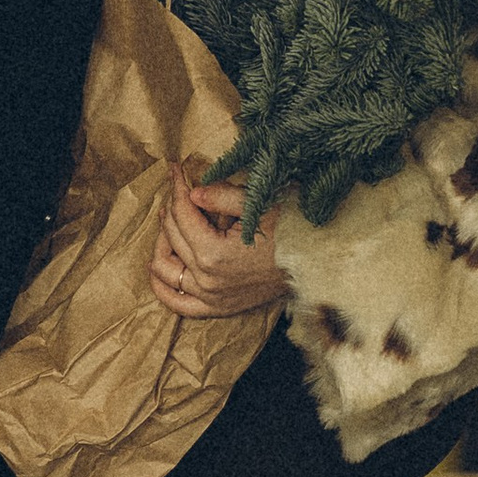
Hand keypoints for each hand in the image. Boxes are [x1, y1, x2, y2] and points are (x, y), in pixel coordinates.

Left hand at [151, 162, 288, 318]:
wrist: (318, 261)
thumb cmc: (293, 229)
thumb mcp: (258, 204)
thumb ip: (220, 197)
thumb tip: (192, 193)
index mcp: (214, 254)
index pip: (183, 213)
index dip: (178, 186)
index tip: (175, 168)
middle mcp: (207, 280)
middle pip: (172, 235)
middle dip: (172, 206)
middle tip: (180, 188)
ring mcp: (211, 298)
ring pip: (165, 269)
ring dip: (163, 242)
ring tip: (171, 221)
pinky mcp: (219, 308)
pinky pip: (178, 304)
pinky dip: (164, 287)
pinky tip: (158, 268)